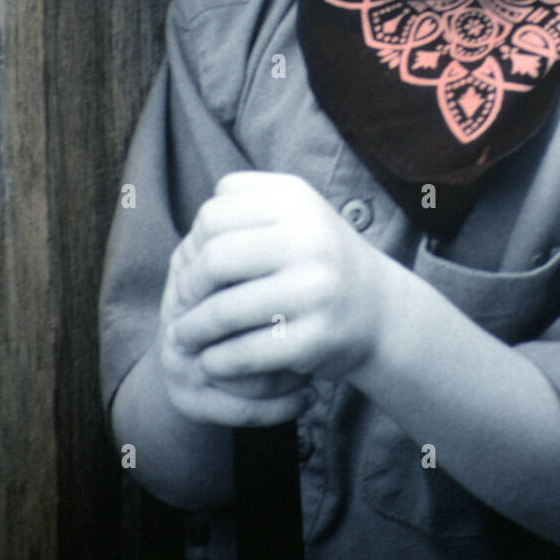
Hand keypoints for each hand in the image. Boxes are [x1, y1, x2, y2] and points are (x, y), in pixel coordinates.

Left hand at [160, 171, 391, 425]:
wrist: (379, 309)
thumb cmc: (317, 260)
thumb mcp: (293, 216)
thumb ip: (244, 211)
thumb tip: (184, 247)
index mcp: (296, 200)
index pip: (214, 214)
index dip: (193, 242)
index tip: (191, 265)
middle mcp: (310, 238)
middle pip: (215, 258)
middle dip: (187, 286)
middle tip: (180, 304)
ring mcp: (315, 288)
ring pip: (224, 310)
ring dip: (191, 329)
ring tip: (183, 336)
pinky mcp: (315, 336)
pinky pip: (244, 351)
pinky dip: (217, 359)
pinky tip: (212, 359)